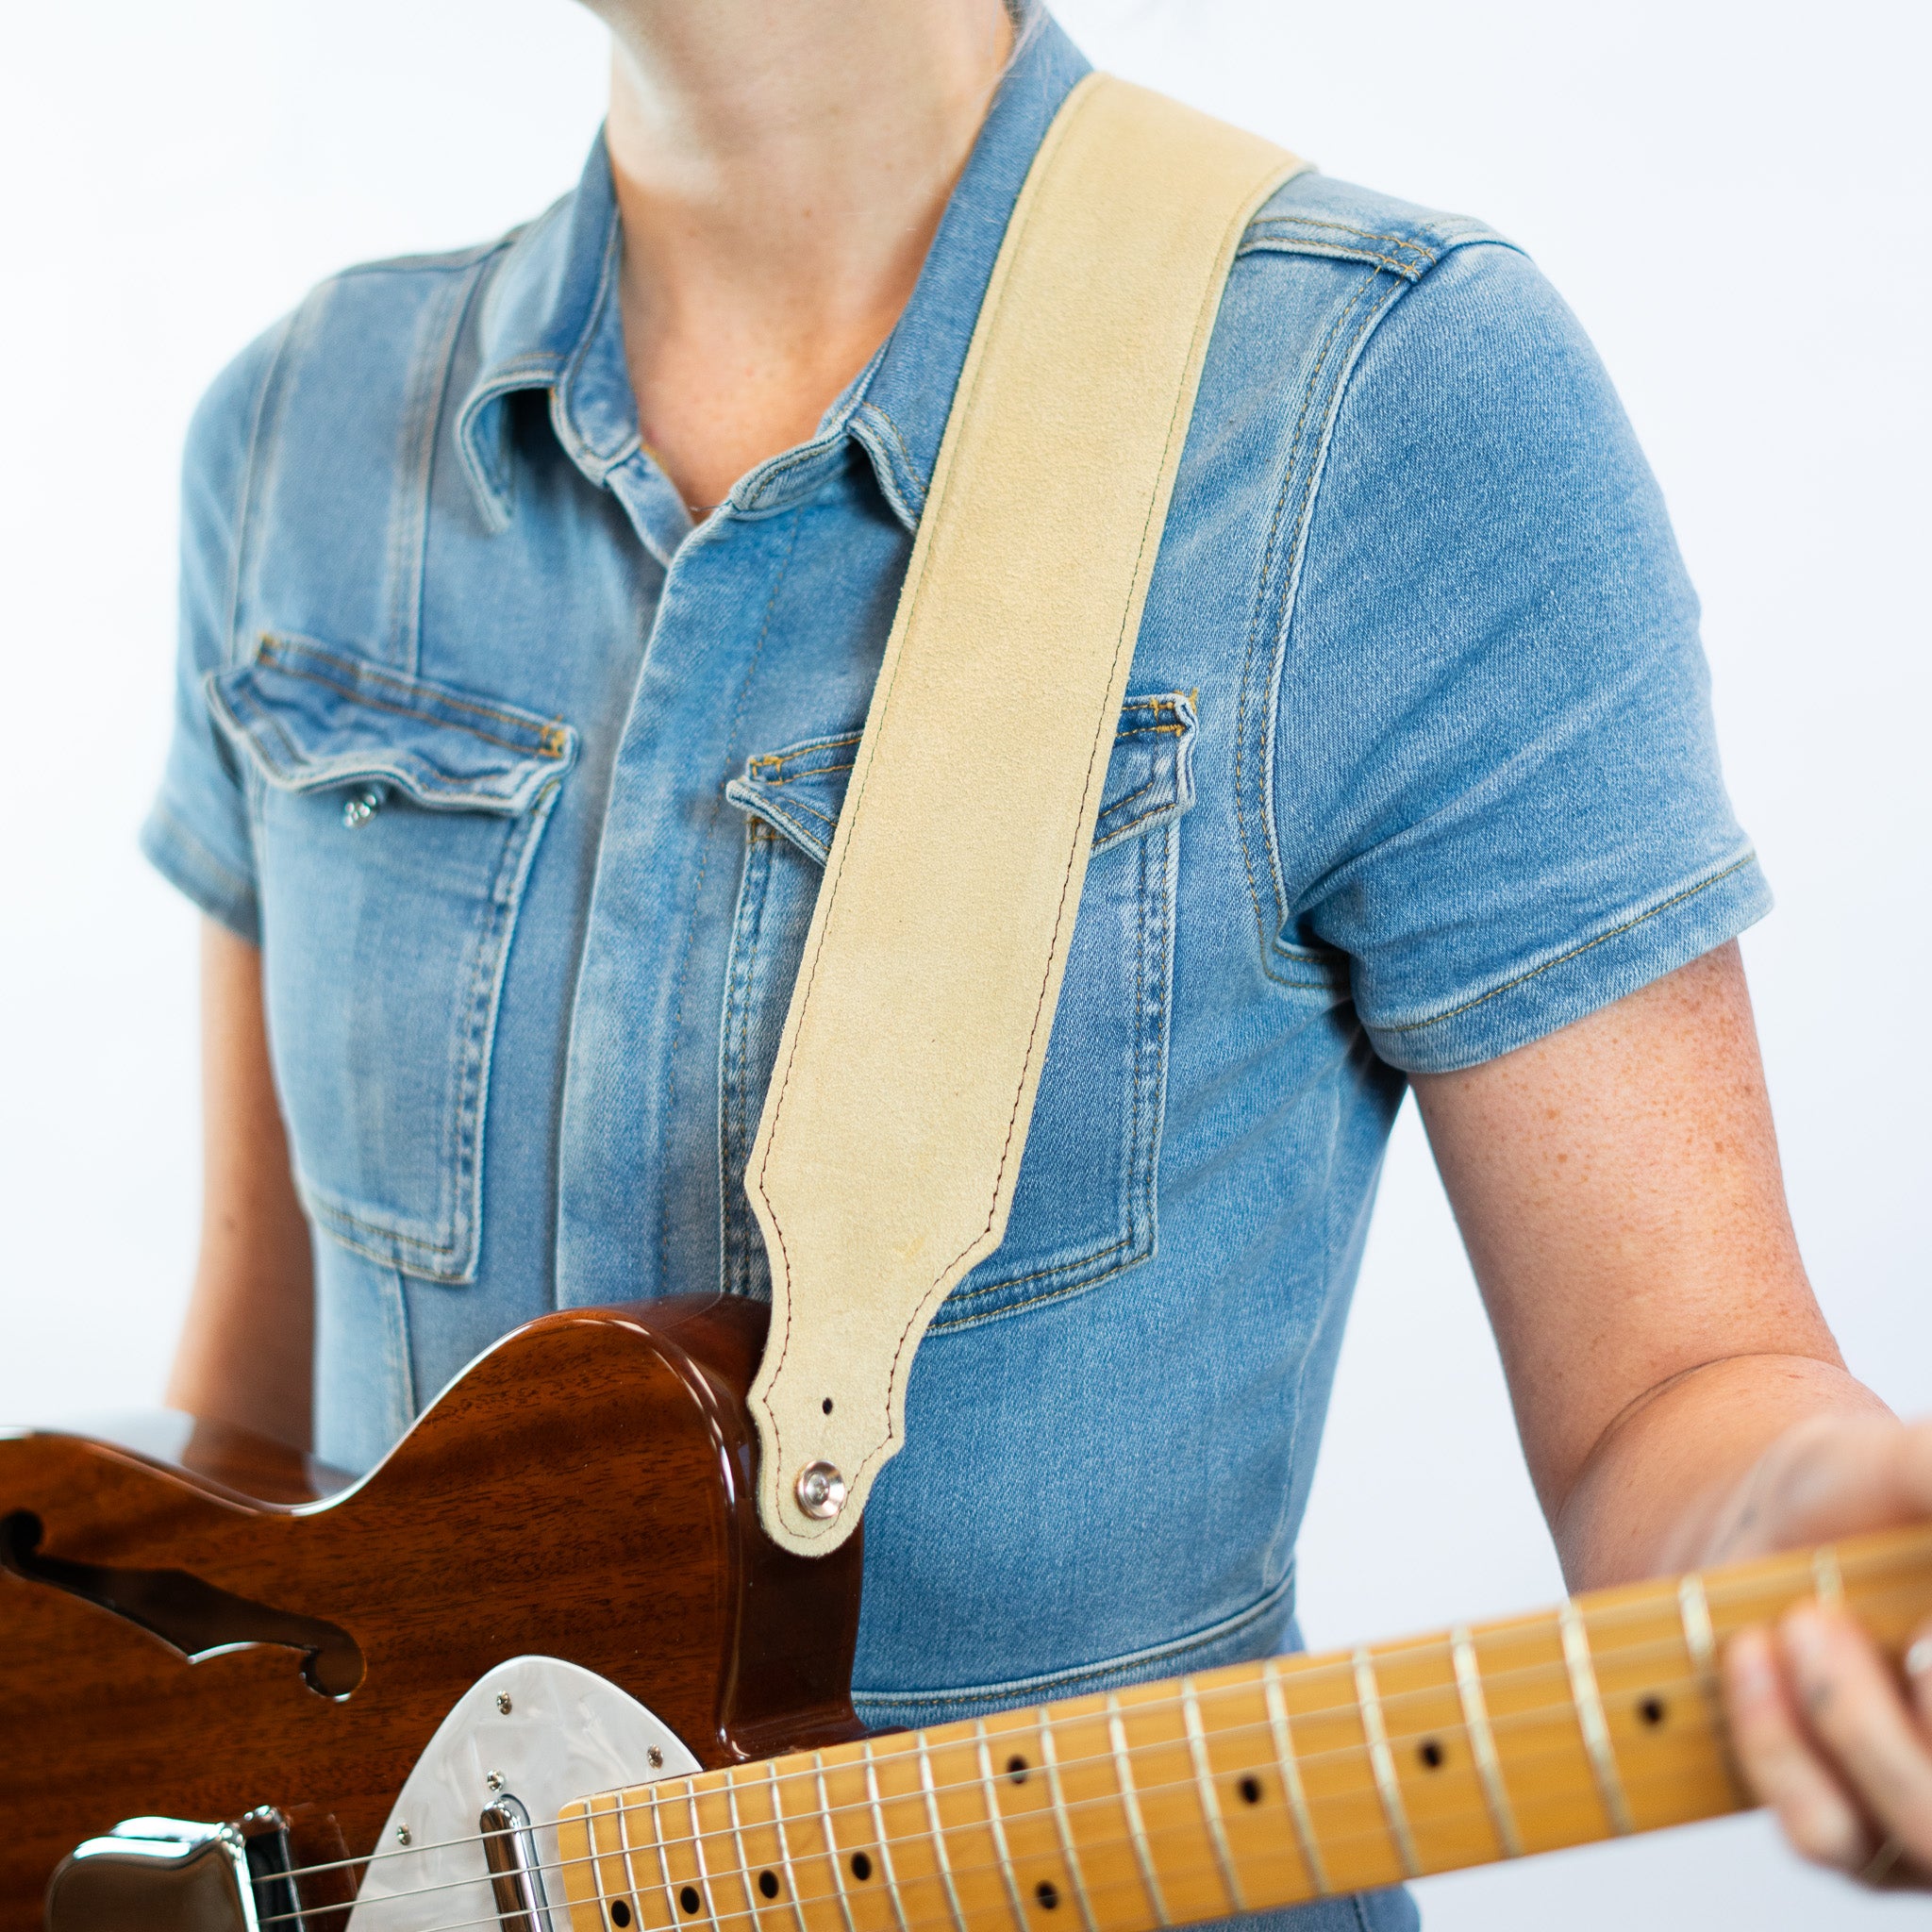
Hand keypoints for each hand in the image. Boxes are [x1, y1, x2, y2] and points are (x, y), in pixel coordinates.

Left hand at [1706, 1412, 1931, 1887]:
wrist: (1754, 1533)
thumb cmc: (1856, 1495)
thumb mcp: (1904, 1465)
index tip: (1923, 1637)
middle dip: (1922, 1719)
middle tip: (1863, 1628)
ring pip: (1930, 1832)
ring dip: (1850, 1720)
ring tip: (1801, 1625)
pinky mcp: (1858, 1843)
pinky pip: (1827, 1834)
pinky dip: (1779, 1742)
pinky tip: (1753, 1656)